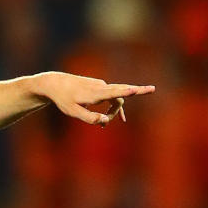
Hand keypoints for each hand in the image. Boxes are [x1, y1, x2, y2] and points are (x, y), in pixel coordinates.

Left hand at [36, 72, 154, 125]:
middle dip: (137, 91)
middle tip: (153, 89)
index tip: (135, 90)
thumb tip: (105, 121)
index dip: (125, 92)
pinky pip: (111, 96)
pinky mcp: (98, 86)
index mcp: (94, 94)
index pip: (113, 93)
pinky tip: (109, 117)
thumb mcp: (73, 112)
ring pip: (115, 97)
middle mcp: (100, 87)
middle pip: (121, 90)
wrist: (55, 84)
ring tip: (112, 123)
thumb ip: (89, 118)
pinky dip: (111, 106)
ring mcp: (100, 85)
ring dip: (116, 110)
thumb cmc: (63, 100)